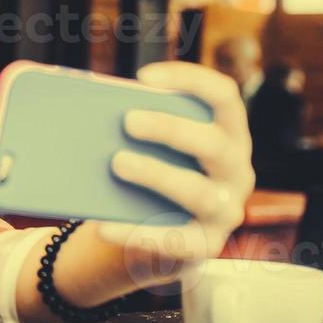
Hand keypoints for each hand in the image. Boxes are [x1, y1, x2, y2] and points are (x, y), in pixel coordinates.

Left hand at [94, 61, 256, 279]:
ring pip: (198, 193)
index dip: (190, 80)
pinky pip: (174, 241)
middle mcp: (237, 170)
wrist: (164, 236)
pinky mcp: (205, 245)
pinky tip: (102, 226)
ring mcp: (226, 210)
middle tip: (128, 121)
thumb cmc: (156, 175)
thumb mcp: (156, 147)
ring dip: (157, 174)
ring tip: (116, 163)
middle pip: (214, 144)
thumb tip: (85, 108)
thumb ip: (137, 126)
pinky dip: (137, 232)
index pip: (224, 96)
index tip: (143, 77)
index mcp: (228, 134)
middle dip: (171, 129)